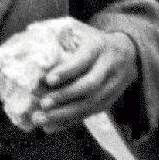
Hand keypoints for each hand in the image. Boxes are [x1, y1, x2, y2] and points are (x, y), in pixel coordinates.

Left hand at [18, 18, 136, 128]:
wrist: (129, 52)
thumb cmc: (93, 43)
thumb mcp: (82, 33)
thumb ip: (61, 41)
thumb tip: (30, 50)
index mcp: (99, 46)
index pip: (84, 60)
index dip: (66, 71)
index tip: (47, 79)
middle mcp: (110, 66)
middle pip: (90, 85)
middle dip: (64, 96)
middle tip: (42, 103)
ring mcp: (114, 85)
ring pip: (91, 103)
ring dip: (64, 114)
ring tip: (41, 118)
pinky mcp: (111, 100)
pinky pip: (91, 114)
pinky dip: (69, 122)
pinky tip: (51, 126)